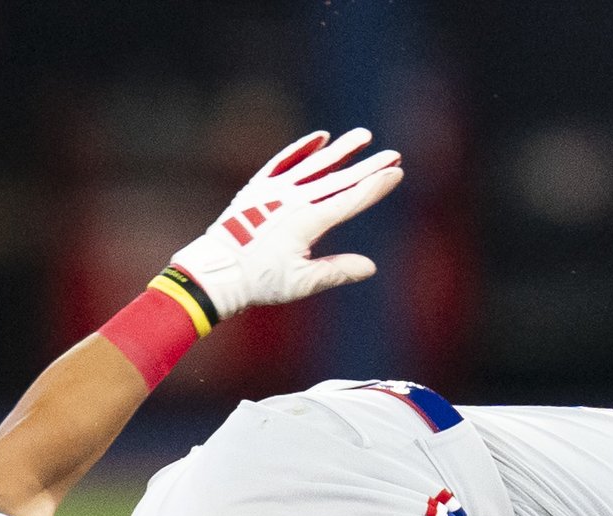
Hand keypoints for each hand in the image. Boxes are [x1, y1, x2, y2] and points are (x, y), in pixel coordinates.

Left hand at [169, 128, 402, 316]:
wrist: (216, 271)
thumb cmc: (259, 282)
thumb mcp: (302, 282)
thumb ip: (336, 270)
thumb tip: (369, 267)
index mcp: (307, 222)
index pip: (349, 200)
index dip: (374, 187)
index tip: (395, 172)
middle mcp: (293, 200)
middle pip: (338, 179)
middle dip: (368, 166)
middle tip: (393, 154)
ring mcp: (275, 190)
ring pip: (314, 164)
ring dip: (340, 150)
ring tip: (362, 136)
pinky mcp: (259, 187)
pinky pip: (284, 161)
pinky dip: (302, 149)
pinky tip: (320, 138)